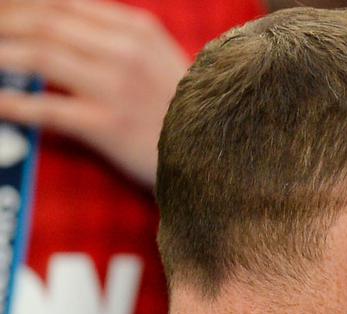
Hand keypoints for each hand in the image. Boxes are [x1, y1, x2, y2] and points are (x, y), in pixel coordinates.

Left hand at [0, 0, 188, 187]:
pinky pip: (46, 108)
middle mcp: (126, 51)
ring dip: (0, 56)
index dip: (17, 6)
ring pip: (39, 56)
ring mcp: (117, 87)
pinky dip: (12, 103)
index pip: (61, 2)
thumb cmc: (181, 112)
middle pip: (43, 22)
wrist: (216, 156)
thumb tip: (55, 23)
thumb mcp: (157, 60)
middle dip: (2, 25)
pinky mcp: (108, 125)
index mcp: (137, 29)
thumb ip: (113, 38)